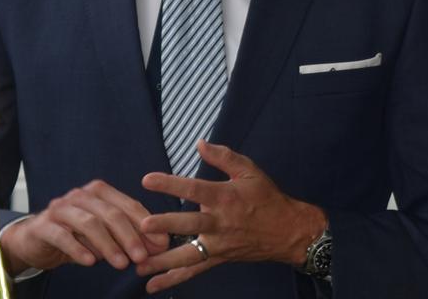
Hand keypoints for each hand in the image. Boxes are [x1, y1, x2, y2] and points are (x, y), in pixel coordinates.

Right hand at [0, 179, 168, 274]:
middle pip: (110, 213)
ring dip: (108, 244)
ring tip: (121, 264)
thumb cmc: (76, 235)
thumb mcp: (105, 235)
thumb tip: (160, 246)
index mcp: (98, 192)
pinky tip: (90, 262)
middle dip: (129, 236)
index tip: (161, 243)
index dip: (146, 224)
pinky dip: (77, 249)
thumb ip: (129, 237)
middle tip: (142, 257)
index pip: (127, 204)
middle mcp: (80, 196)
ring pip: (88, 223)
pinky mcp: (43, 225)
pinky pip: (62, 235)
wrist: (35, 240)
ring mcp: (60, 208)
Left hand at [135, 140, 326, 293]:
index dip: (171, 184)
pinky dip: (174, 279)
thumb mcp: (249, 171)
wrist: (289, 232)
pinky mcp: (219, 258)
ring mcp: (219, 244)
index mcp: (225, 198)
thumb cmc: (267, 198)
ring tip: (139, 265)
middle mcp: (220, 223)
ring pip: (188, 254)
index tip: (147, 180)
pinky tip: (153, 284)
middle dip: (166, 225)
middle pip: (190, 224)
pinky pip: (194, 270)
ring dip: (163, 261)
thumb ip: (223, 156)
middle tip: (144, 226)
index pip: (194, 189)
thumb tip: (199, 143)